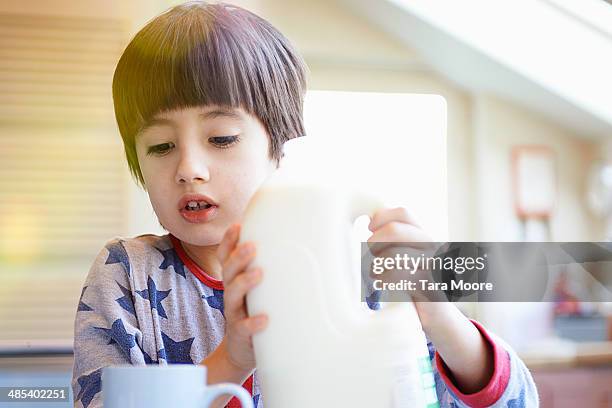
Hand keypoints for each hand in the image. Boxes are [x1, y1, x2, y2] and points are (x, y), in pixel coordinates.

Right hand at [216, 224, 267, 371]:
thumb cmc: (256, 311)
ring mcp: (234, 314)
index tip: (238, 225)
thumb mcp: (261, 289)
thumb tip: (301, 246)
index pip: (226, 257)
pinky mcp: (241, 335)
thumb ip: (272, 269)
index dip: (228, 241)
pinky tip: (264, 319)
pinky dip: (252, 323)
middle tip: (252, 246)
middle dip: (238, 257)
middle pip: (228, 271)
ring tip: (258, 273)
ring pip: (232, 295)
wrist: (243, 351)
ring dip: (244, 282)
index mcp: (235, 280)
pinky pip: (243, 328)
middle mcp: (231, 294)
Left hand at [366, 207, 448, 329]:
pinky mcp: (429, 287)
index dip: (381, 218)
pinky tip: (383, 285)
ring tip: (376, 275)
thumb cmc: (416, 287)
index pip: (403, 213)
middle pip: (394, 230)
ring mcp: (433, 266)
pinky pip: (398, 276)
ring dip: (377, 265)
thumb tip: (370, 223)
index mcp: (425, 237)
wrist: (442, 319)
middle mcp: (432, 247)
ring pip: (393, 254)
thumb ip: (394, 240)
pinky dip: (384, 280)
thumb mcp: (406, 258)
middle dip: (374, 242)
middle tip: (371, 256)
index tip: (370, 230)